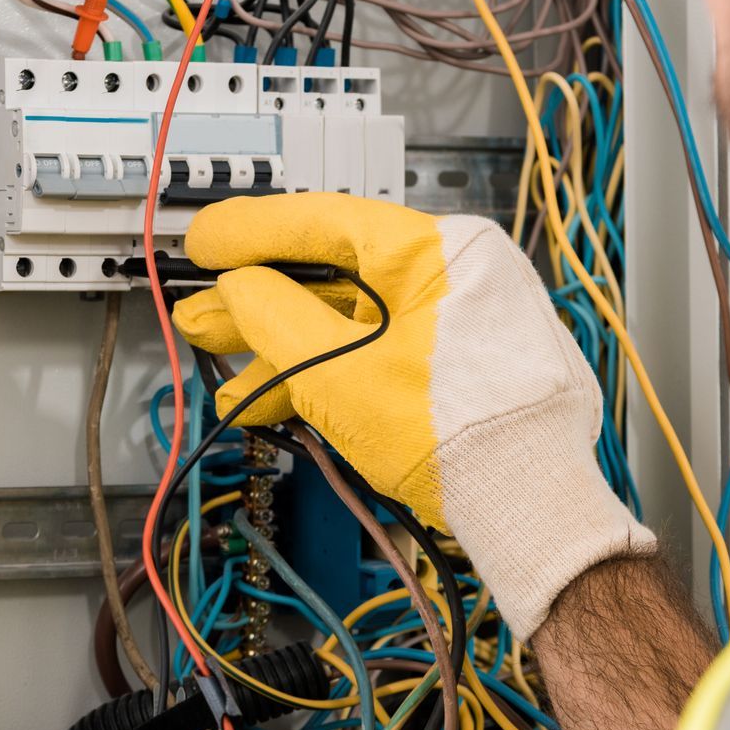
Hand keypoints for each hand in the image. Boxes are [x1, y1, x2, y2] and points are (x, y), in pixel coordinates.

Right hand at [173, 192, 652, 633]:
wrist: (527, 509)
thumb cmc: (460, 436)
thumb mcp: (339, 371)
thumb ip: (274, 318)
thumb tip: (236, 289)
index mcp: (440, 250)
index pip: (326, 221)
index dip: (252, 234)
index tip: (204, 242)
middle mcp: (456, 275)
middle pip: (334, 278)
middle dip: (259, 306)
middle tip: (202, 318)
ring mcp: (461, 324)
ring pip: (352, 325)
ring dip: (284, 351)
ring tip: (228, 376)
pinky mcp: (460, 370)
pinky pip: (379, 356)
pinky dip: (328, 376)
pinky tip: (278, 400)